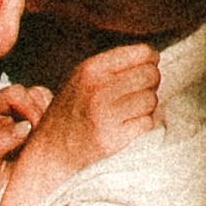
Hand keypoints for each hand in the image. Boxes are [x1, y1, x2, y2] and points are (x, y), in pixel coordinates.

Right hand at [0, 41, 166, 205]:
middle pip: (151, 75)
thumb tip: (153, 58)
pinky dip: (142, 126)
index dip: (150, 62)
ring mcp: (105, 115)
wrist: (52, 152)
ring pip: (151, 99)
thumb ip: (112, 67)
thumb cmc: (71, 114)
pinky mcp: (113, 139)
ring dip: (146, 108)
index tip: (144, 72)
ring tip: (129, 113)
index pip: (143, 53)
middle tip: (137, 95)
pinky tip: (128, 128)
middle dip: (150, 85)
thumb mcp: (82, 79)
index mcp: (91, 68)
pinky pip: (147, 123)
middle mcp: (97, 88)